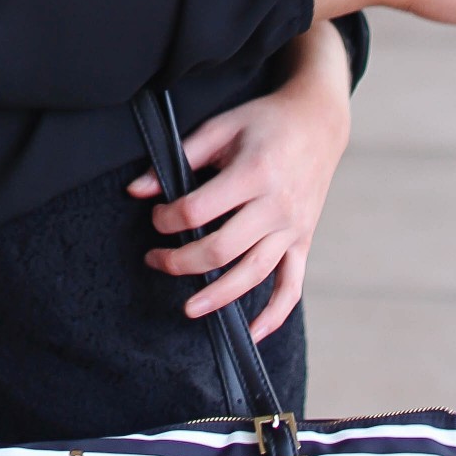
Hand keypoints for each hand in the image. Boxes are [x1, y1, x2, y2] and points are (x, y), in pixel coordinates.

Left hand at [126, 26, 351, 340]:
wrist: (318, 122)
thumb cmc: (266, 122)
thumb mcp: (221, 127)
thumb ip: (180, 156)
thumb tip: (137, 189)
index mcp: (254, 173)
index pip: (198, 211)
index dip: (167, 219)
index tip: (155, 216)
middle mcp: (276, 206)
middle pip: (222, 250)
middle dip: (181, 262)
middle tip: (154, 260)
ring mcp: (293, 228)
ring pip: (253, 274)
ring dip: (219, 296)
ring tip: (189, 308)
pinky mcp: (303, 241)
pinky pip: (292, 286)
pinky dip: (274, 316)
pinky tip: (251, 333)